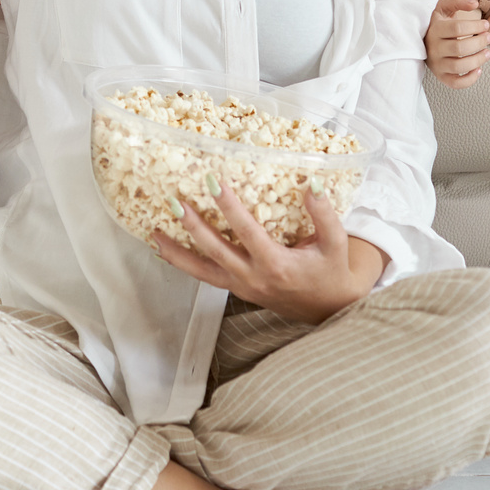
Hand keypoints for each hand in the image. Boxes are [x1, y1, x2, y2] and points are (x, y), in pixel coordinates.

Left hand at [151, 184, 385, 323]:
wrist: (330, 308)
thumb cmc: (332, 271)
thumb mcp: (336, 242)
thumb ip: (325, 213)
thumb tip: (312, 183)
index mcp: (277, 265)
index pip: (247, 231)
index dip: (228, 206)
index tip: (212, 181)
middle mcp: (254, 279)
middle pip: (216, 251)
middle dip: (193, 226)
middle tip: (175, 202)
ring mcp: (243, 287)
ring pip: (202, 271)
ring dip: (177, 252)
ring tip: (154, 233)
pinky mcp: (238, 291)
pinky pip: (206, 277)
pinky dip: (185, 265)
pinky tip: (165, 251)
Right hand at [426, 0, 489, 87]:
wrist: (424, 37)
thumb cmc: (438, 21)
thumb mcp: (444, 6)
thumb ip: (458, 0)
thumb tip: (474, 3)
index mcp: (434, 30)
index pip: (457, 28)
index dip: (475, 26)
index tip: (486, 24)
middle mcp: (433, 48)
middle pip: (459, 48)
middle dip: (479, 42)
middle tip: (488, 37)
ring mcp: (436, 64)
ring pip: (458, 67)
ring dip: (477, 60)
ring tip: (487, 53)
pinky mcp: (441, 76)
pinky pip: (455, 83)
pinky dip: (469, 79)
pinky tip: (478, 69)